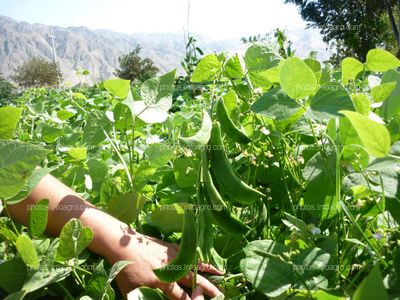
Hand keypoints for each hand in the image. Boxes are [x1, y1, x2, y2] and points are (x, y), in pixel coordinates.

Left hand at [108, 228, 223, 298]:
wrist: (122, 243)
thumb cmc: (125, 269)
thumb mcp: (132, 291)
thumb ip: (145, 298)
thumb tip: (154, 299)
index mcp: (164, 282)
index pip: (183, 296)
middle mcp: (173, 268)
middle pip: (195, 280)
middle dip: (208, 288)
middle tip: (221, 293)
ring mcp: (174, 256)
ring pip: (195, 264)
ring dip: (209, 269)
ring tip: (221, 272)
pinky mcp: (171, 246)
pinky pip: (189, 252)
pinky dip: (199, 256)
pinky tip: (203, 258)